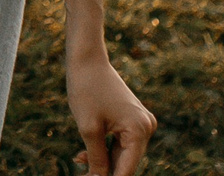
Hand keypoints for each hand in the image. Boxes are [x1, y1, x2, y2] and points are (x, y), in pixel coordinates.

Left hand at [68, 52, 154, 175]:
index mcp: (139, 130)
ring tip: (78, 160)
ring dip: (101, 161)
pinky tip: (82, 154)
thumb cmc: (87, 89)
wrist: (87, 59)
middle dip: (103, 172)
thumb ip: (96, 159)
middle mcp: (146, 127)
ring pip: (121, 154)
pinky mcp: (132, 120)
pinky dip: (103, 149)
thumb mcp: (89, 128)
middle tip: (81, 173)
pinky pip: (119, 143)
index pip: (127, 170)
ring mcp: (140, 123)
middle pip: (125, 163)